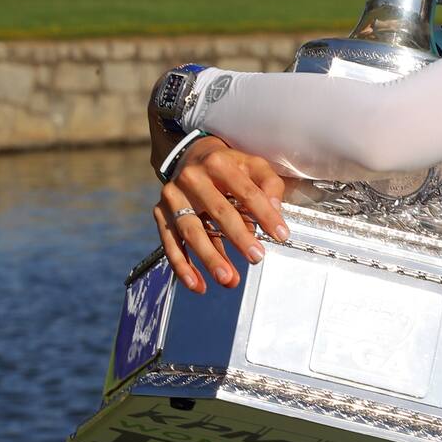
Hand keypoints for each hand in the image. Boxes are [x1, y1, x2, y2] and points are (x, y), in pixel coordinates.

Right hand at [148, 77, 288, 293]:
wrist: (191, 156)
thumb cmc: (229, 165)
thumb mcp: (253, 165)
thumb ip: (269, 185)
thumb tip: (275, 211)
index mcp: (219, 163)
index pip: (246, 191)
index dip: (265, 214)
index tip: (281, 235)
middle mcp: (192, 178)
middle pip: (218, 211)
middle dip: (238, 237)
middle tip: (257, 258)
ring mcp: (173, 196)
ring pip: (191, 231)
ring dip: (210, 258)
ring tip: (229, 280)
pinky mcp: (161, 213)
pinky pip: (170, 244)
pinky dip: (183, 267)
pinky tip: (199, 285)